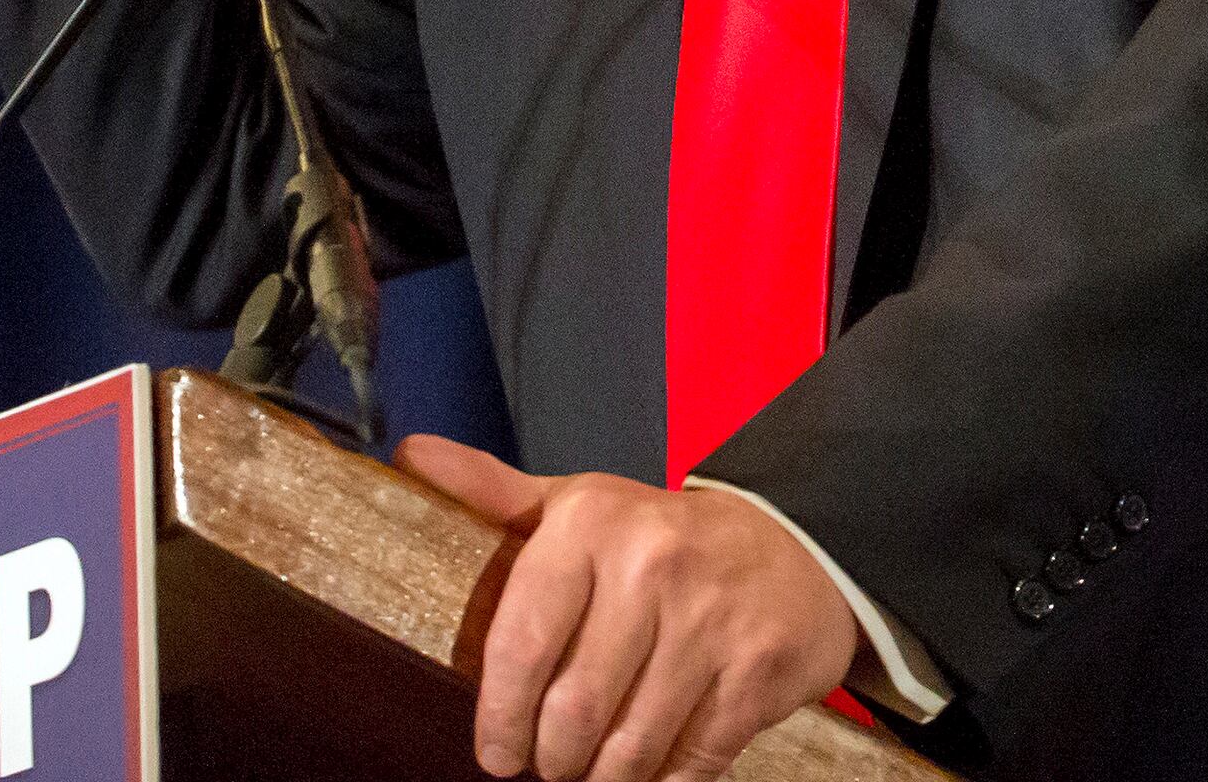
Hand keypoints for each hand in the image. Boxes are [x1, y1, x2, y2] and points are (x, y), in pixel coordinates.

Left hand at [398, 438, 861, 781]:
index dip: (500, 716)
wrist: (798, 547)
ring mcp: (711, 621)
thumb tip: (409, 457)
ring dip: (603, 777)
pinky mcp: (757, 671)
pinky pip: (690, 763)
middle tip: (549, 763)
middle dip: (552, 758)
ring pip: (629, 748)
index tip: (495, 753)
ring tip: (592, 770)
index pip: (521, 642)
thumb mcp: (580, 506)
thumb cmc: (661, 540)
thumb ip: (493, 492)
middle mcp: (653, 564)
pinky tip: (650, 769)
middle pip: (572, 710)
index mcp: (593, 522)